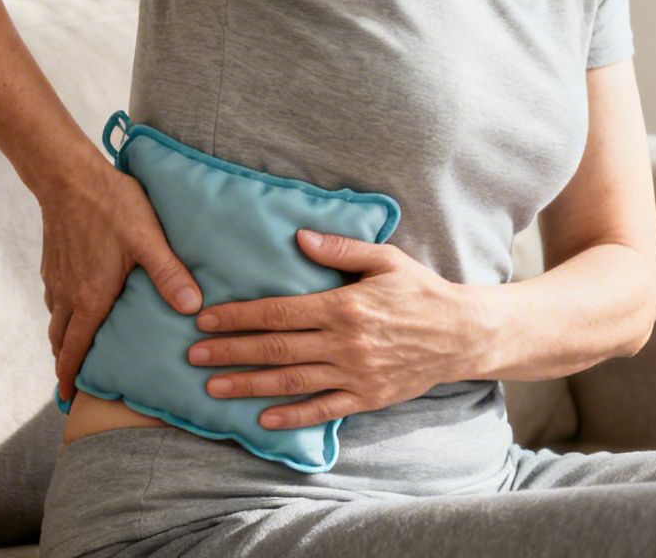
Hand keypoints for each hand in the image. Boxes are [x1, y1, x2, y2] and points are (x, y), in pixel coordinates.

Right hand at [36, 154, 202, 405]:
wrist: (67, 175)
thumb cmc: (110, 206)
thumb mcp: (147, 239)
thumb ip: (169, 274)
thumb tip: (192, 309)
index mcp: (90, 298)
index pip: (75, 348)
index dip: (70, 376)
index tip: (69, 397)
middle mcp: (68, 293)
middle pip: (60, 340)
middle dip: (64, 363)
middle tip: (71, 382)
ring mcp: (56, 277)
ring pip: (55, 318)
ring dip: (62, 339)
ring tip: (71, 349)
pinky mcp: (52, 261)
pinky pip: (53, 298)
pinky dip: (60, 313)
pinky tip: (73, 305)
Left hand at [185, 229, 476, 429]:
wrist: (462, 334)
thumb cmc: (420, 291)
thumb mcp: (385, 259)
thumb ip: (340, 248)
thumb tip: (299, 237)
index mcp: (343, 306)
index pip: (278, 312)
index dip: (238, 316)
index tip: (206, 320)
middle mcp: (344, 343)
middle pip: (275, 348)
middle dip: (230, 352)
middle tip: (193, 357)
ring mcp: (355, 374)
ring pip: (291, 381)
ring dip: (249, 385)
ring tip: (213, 388)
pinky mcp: (367, 397)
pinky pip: (323, 410)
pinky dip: (292, 417)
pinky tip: (264, 419)